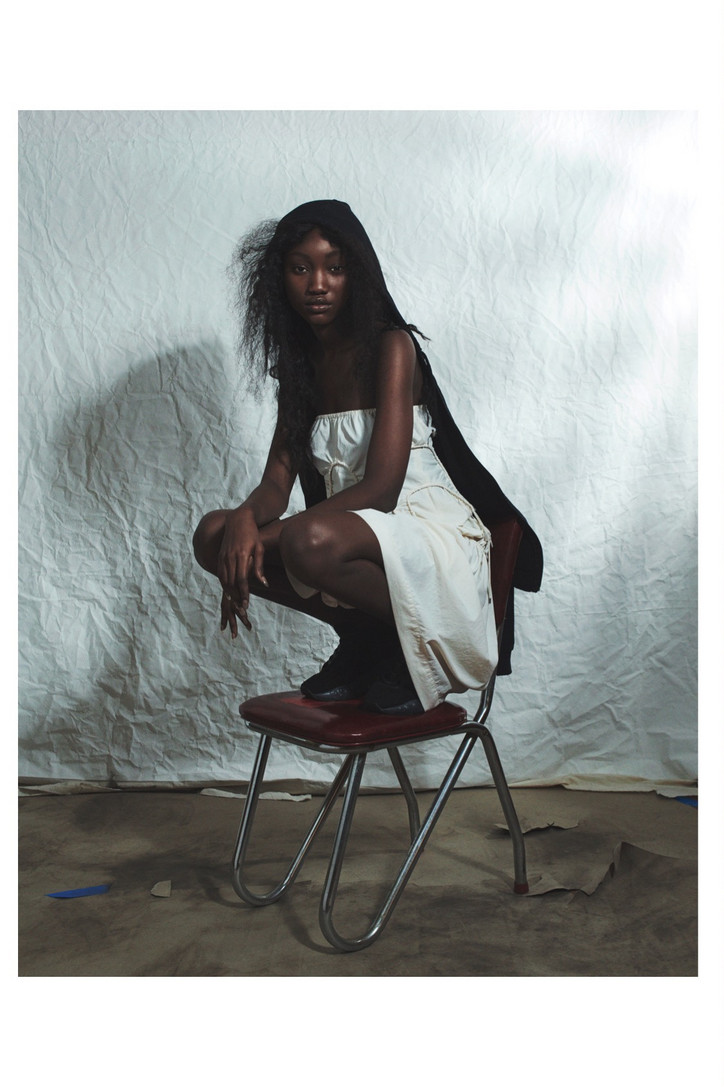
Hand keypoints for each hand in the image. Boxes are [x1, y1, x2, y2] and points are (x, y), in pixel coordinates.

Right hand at [216, 508, 267, 630]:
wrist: (239, 520)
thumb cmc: (253, 534)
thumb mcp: (260, 548)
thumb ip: (260, 567)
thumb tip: (264, 584)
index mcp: (242, 555)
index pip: (242, 579)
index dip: (244, 593)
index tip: (246, 604)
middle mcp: (230, 557)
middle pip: (231, 582)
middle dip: (236, 597)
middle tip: (240, 608)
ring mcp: (223, 556)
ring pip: (224, 579)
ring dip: (229, 592)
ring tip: (234, 603)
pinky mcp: (220, 555)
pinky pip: (220, 573)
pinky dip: (223, 584)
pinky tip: (227, 591)